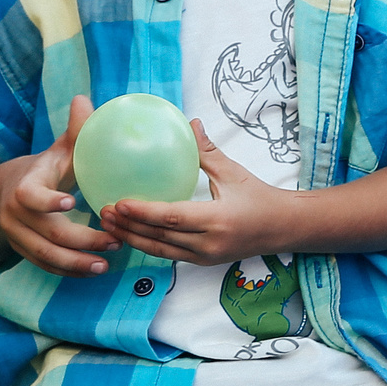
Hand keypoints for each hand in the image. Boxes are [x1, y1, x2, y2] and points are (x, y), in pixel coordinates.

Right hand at [0, 97, 113, 275]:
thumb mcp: (57, 150)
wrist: (4, 194)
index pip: (30, 196)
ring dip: (76, 263)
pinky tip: (93, 271)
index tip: (72, 204)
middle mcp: (15, 214)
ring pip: (44, 256)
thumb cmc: (46, 169)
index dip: (47, 202)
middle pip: (46, 233)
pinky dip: (68, 271)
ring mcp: (17, 236)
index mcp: (25, 185)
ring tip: (106, 266)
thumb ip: (74, 132)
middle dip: (80, 241)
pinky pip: (44, 266)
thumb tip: (84, 99)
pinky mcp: (24, 251)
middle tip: (114, 241)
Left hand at [101, 120, 296, 266]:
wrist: (284, 228)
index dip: (143, 211)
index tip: (119, 202)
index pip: (172, 217)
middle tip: (102, 210)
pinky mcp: (202, 262)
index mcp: (218, 220)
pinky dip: (147, 244)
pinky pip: (168, 254)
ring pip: (160, 250)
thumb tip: (190, 123)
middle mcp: (209, 244)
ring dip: (132, 238)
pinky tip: (130, 233)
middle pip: (160, 238)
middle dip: (128, 226)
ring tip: (108, 224)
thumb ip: (207, 151)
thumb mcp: (234, 173)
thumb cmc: (261, 197)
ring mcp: (205, 257)